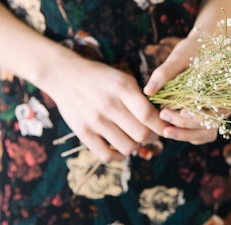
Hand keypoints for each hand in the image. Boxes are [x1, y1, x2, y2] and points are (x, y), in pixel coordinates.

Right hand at [45, 54, 168, 162]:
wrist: (65, 75)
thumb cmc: (100, 76)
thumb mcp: (123, 78)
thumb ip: (140, 96)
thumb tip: (161, 118)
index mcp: (122, 88)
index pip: (149, 115)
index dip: (161, 125)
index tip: (165, 126)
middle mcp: (109, 105)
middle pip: (141, 134)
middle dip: (153, 137)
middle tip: (153, 134)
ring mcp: (94, 120)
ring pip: (127, 147)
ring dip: (137, 146)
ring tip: (136, 139)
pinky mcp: (82, 132)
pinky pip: (106, 155)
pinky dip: (119, 156)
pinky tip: (122, 149)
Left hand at [143, 35, 224, 144]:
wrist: (203, 47)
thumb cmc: (192, 49)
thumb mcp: (179, 57)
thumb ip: (165, 73)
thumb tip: (148, 91)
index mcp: (222, 89)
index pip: (213, 111)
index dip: (196, 116)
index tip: (178, 111)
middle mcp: (223, 104)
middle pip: (209, 126)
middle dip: (186, 126)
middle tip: (164, 116)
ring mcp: (215, 112)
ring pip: (206, 133)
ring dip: (186, 134)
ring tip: (166, 130)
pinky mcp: (205, 115)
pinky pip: (201, 133)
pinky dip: (187, 134)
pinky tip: (170, 128)